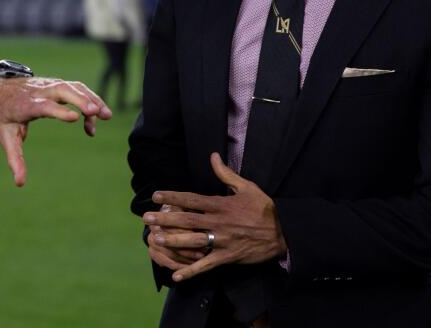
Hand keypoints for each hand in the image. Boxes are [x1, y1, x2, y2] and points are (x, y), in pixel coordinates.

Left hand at [0, 75, 111, 186]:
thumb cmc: (3, 115)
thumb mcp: (6, 138)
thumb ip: (15, 160)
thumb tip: (20, 183)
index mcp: (25, 106)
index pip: (43, 106)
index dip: (58, 111)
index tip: (75, 118)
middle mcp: (39, 92)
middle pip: (62, 90)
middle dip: (81, 100)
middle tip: (98, 113)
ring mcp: (49, 85)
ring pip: (73, 86)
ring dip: (91, 98)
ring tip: (107, 116)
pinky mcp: (56, 83)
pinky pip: (76, 87)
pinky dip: (89, 98)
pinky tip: (97, 115)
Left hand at [143, 153, 286, 281]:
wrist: (284, 232)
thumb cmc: (264, 208)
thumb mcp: (247, 186)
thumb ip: (226, 173)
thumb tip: (213, 156)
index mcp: (221, 204)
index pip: (191, 199)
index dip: (173, 197)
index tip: (156, 196)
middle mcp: (218, 222)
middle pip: (187, 219)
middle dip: (165, 219)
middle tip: (146, 218)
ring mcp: (222, 241)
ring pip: (193, 241)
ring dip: (173, 240)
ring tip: (155, 239)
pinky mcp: (227, 257)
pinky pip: (206, 265)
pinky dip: (191, 271)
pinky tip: (176, 275)